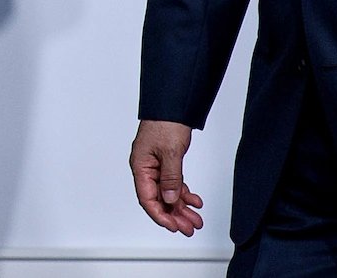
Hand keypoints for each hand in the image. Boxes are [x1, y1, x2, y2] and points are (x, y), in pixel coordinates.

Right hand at [130, 119, 203, 235]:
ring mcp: (156, 167)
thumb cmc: (165, 124)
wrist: (172, 107)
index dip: (160, 215)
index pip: (147, 198)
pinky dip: (184, 194)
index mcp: (140, 166)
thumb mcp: (171, 152)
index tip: (174, 227)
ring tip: (196, 219)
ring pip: (168, 194)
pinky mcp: (166, 163)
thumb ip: (171, 178)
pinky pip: (174, 185)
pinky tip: (195, 201)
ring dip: (182, 208)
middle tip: (189, 228)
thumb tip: (170, 200)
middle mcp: (146, 169)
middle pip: (158, 200)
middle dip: (174, 216)